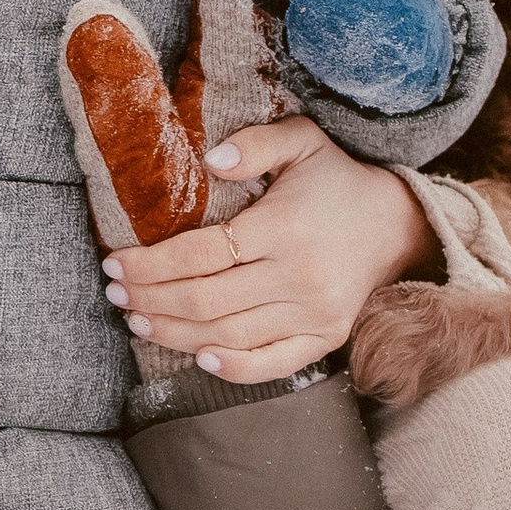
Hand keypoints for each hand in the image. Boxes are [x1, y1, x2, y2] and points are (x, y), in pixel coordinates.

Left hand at [104, 113, 437, 383]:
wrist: (395, 225)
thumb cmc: (335, 179)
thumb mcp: (301, 140)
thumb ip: (254, 144)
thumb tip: (209, 160)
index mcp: (284, 228)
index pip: (201, 253)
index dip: (150, 262)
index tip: (115, 261)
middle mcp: (300, 277)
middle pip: (205, 299)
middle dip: (150, 298)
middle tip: (115, 292)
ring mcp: (315, 314)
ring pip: (227, 335)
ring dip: (173, 332)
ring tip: (137, 318)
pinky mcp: (326, 339)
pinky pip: (270, 365)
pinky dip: (231, 368)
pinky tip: (195, 357)